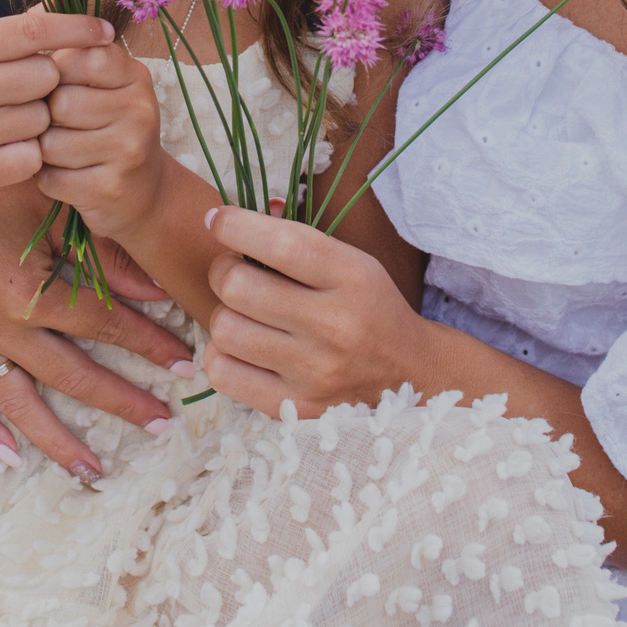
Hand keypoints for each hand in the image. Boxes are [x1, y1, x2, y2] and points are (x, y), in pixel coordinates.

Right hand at [0, 10, 109, 192]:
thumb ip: (17, 30)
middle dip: (45, 81)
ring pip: (44, 119)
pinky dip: (29, 151)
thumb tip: (71, 1)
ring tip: (7, 116)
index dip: (77, 29)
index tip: (106, 31)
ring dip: (38, 117)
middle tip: (21, 86)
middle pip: (47, 77)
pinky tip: (5, 143)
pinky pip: (34, 156)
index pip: (34, 31)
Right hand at [0, 177, 195, 479]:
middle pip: (72, 375)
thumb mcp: (52, 201)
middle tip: (161, 422)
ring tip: (94, 468)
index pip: (105, 326)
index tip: (184, 362)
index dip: (149, 345)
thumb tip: (157, 290)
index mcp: (30, 289)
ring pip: (18, 401)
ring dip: (58, 439)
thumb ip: (104, 251)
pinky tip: (8, 455)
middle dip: (122, 400)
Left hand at [36, 41, 167, 238]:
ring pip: (51, 144)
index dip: (54, 75)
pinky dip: (47, 179)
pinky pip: (52, 178)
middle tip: (58, 126)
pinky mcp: (112, 188)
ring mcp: (129, 149)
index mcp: (133, 74)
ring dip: (43, 151)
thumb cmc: (104, 126)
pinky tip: (65, 176)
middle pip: (59, 103)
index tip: (59, 87)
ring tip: (61, 152)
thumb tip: (34, 3)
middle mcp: (139, 108)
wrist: (141, 193)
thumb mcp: (98, 81)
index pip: (79, 57)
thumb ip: (67, 44)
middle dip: (46, 118)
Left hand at [200, 205, 433, 417]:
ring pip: (225, 329)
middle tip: (233, 272)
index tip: (218, 220)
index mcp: (350, 278)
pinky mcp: (295, 407)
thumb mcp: (351, 262)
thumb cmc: (369, 308)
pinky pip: (224, 374)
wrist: (408, 374)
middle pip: (238, 286)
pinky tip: (241, 347)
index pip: (280, 244)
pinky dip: (221, 354)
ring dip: (223, 314)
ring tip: (242, 313)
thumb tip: (227, 218)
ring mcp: (313, 371)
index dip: (235, 226)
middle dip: (223, 270)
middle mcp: (332, 325)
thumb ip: (294, 239)